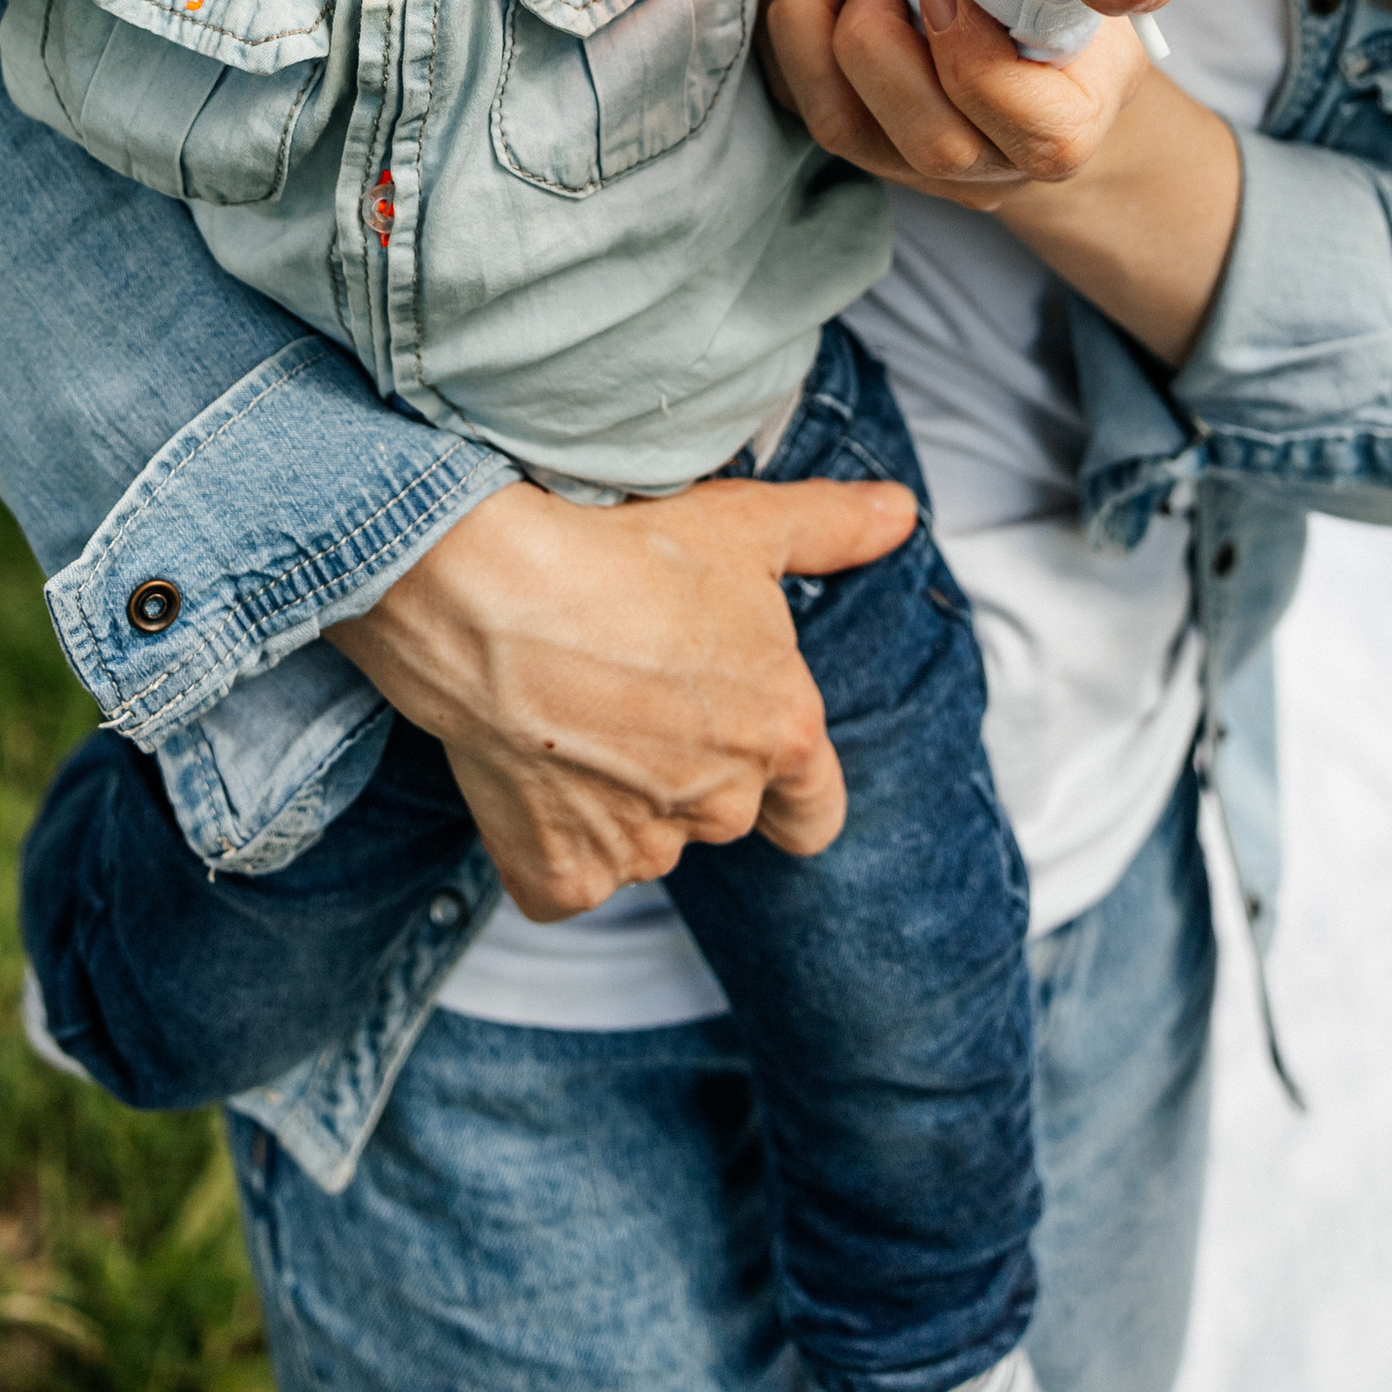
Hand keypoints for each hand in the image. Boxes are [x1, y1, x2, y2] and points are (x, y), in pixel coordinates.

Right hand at [329, 470, 916, 919]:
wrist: (490, 594)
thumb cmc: (621, 551)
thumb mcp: (742, 523)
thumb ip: (831, 528)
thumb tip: (901, 514)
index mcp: (781, 731)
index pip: (818, 809)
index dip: (794, 788)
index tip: (757, 757)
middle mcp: (723, 805)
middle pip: (720, 809)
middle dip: (685, 763)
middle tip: (628, 685)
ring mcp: (641, 849)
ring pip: (642, 838)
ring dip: (616, 796)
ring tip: (569, 708)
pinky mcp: (563, 876)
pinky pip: (567, 877)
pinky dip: (549, 839)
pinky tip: (527, 765)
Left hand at [761, 0, 1242, 368]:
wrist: (1033, 64)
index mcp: (1062, 127)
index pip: (1032, 125)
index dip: (974, 53)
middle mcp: (989, 168)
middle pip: (931, 142)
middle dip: (885, 44)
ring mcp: (915, 169)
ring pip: (847, 129)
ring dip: (821, 39)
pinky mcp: (854, 147)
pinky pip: (799, 107)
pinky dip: (789, 42)